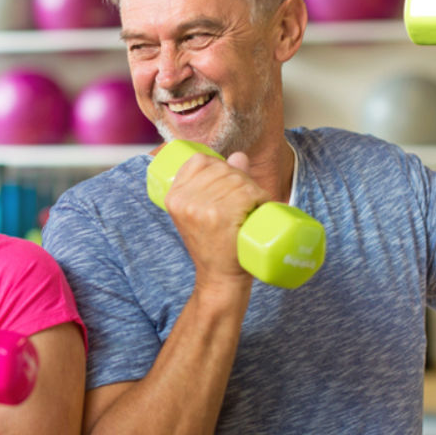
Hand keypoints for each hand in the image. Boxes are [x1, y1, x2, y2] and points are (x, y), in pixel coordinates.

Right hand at [164, 151, 264, 285]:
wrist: (219, 278)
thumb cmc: (213, 245)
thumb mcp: (202, 213)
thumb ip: (216, 182)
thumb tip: (239, 156)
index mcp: (174, 196)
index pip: (200, 161)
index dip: (220, 166)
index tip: (228, 184)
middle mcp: (184, 200)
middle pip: (223, 170)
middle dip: (242, 180)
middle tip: (248, 202)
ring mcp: (201, 208)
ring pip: (239, 180)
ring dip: (255, 190)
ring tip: (254, 207)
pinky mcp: (220, 216)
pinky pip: (247, 192)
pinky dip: (261, 197)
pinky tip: (260, 206)